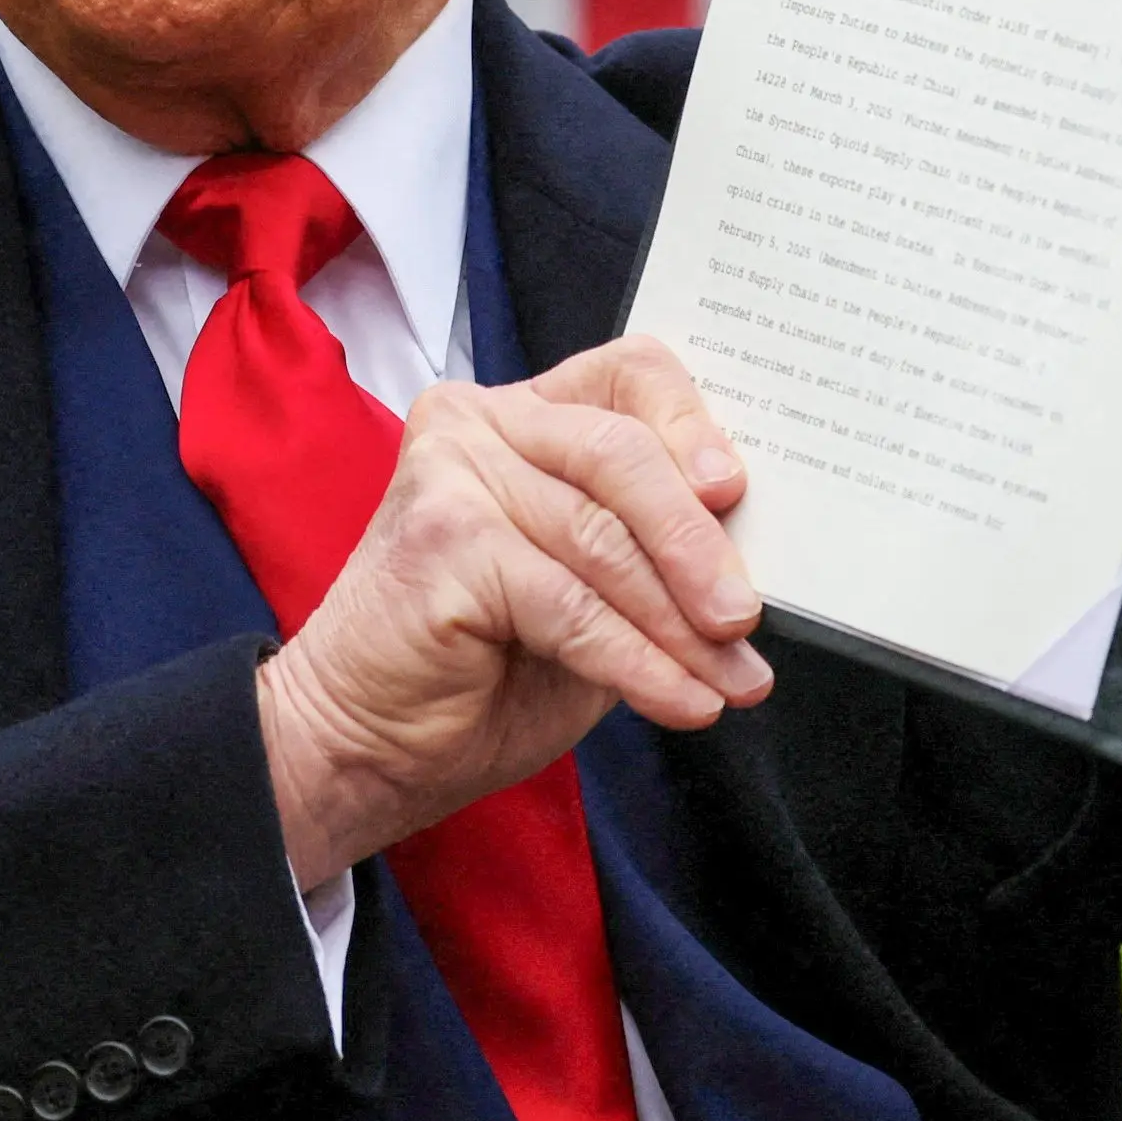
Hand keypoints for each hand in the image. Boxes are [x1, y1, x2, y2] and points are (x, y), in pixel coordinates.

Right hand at [253, 336, 767, 887]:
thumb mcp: (594, 592)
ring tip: (730, 681)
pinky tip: (679, 701)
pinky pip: (571, 602)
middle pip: (623, 455)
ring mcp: (453, 472)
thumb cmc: (483, 668)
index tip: (736, 492)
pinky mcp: (441, 538)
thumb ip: (653, 549)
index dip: (692, 425)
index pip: (630, 375)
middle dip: (698, 546)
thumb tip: (756, 553)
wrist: (365, 745)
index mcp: (525, 416)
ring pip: (603, 539)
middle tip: (745, 617)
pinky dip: (637, 661)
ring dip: (679, 625)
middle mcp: (482, 423)